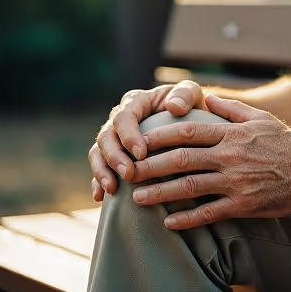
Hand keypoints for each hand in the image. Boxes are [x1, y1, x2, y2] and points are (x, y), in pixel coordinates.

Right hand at [89, 80, 207, 200]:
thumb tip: (174, 106)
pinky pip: (100, 168)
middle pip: (106, 136)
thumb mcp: (192, 94)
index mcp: (136, 101)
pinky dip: (98, 182)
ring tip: (111, 189)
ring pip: (98, 152)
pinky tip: (100, 197)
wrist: (191, 122)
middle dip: (114, 157)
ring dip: (102, 171)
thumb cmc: (191, 106)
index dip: (129, 135)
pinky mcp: (114, 155)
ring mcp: (114, 138)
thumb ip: (185, 95)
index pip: (124, 116)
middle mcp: (120, 118)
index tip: (142, 154)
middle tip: (129, 174)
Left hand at [130, 94, 290, 229]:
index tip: (139, 139)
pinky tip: (168, 223)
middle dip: (150, 165)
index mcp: (232, 134)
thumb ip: (231, 108)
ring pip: (190, 187)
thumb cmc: (287, 143)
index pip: (188, 131)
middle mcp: (230, 156)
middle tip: (128, 171)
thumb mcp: (261, 118)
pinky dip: (187, 220)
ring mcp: (236, 182)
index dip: (160, 135)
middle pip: (181, 159)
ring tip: (137, 198)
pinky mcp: (244, 205)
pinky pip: (209, 213)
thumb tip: (206, 96)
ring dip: (160, 193)